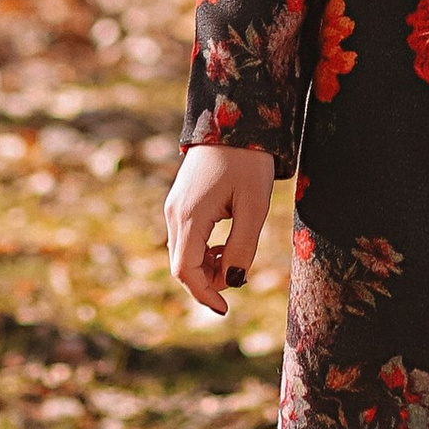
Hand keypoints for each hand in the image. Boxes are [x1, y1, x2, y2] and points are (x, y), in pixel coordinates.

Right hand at [165, 142, 275, 315]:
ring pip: (183, 253)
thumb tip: (234, 282)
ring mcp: (174, 206)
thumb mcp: (254, 206)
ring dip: (207, 265)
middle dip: (208, 280)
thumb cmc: (248, 161)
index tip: (224, 310)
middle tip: (238, 276)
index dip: (204, 295)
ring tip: (236, 254)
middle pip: (182, 266)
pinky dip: (203, 250)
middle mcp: (174, 214)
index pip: (185, 272)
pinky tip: (225, 242)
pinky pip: (186, 238)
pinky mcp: (180, 201)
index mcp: (189, 216)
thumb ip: (242, 247)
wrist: (234, 118)